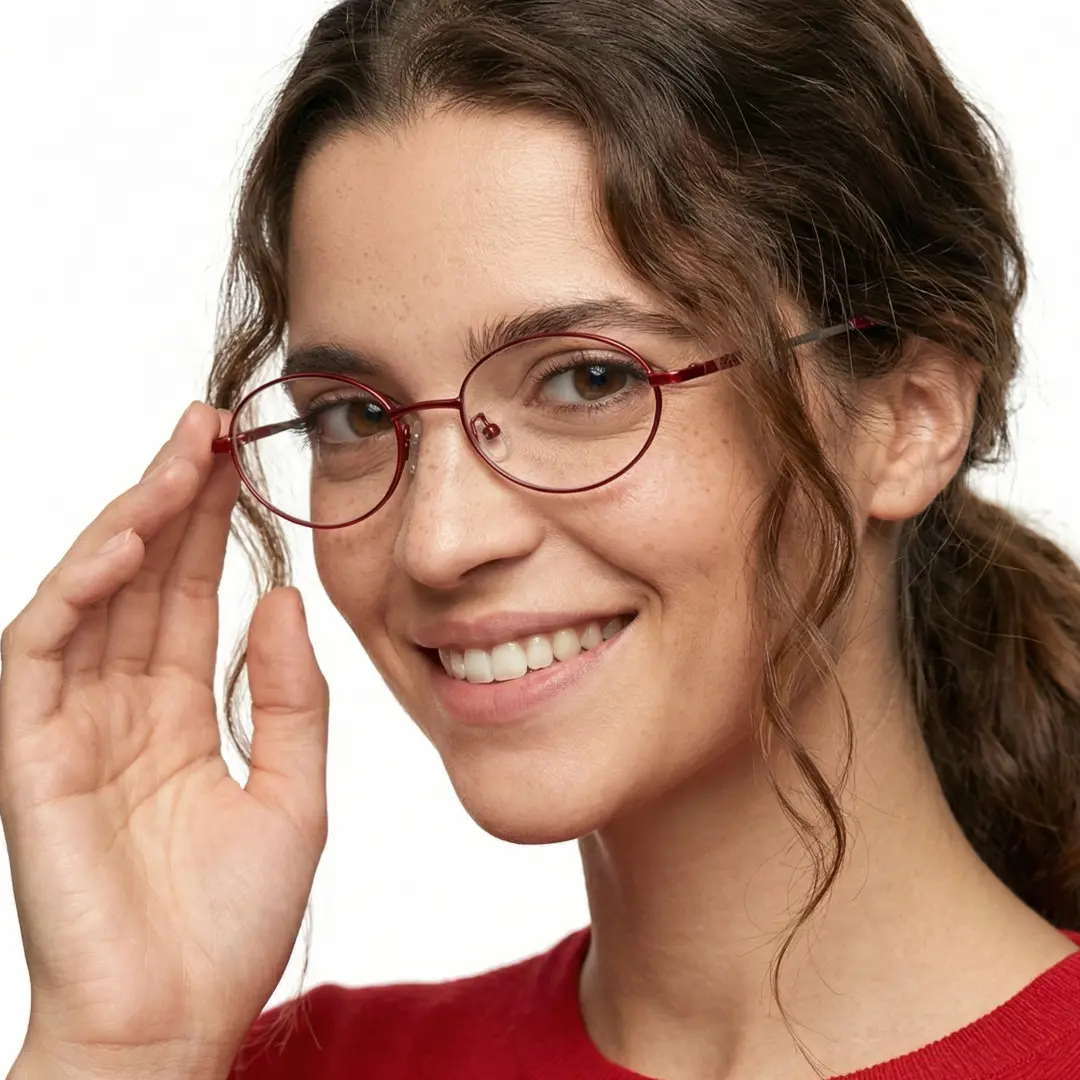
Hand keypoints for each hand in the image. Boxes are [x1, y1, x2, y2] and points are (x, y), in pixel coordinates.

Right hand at [0, 403, 328, 1073]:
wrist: (176, 1021)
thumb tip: (282, 598)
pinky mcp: (32, 753)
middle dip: (174, 499)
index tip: (244, 459)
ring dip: (130, 524)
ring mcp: (74, 725)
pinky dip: (76, 591)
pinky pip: (42, 652)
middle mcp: (124, 708)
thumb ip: (290, 695)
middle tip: (209, 425)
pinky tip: (122, 544)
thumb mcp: (292, 792)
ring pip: (93, 598)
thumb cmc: (230, 924)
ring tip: (177, 462)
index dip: (216, 527)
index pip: (195, 596)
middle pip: (147, 580)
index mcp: (182, 716)